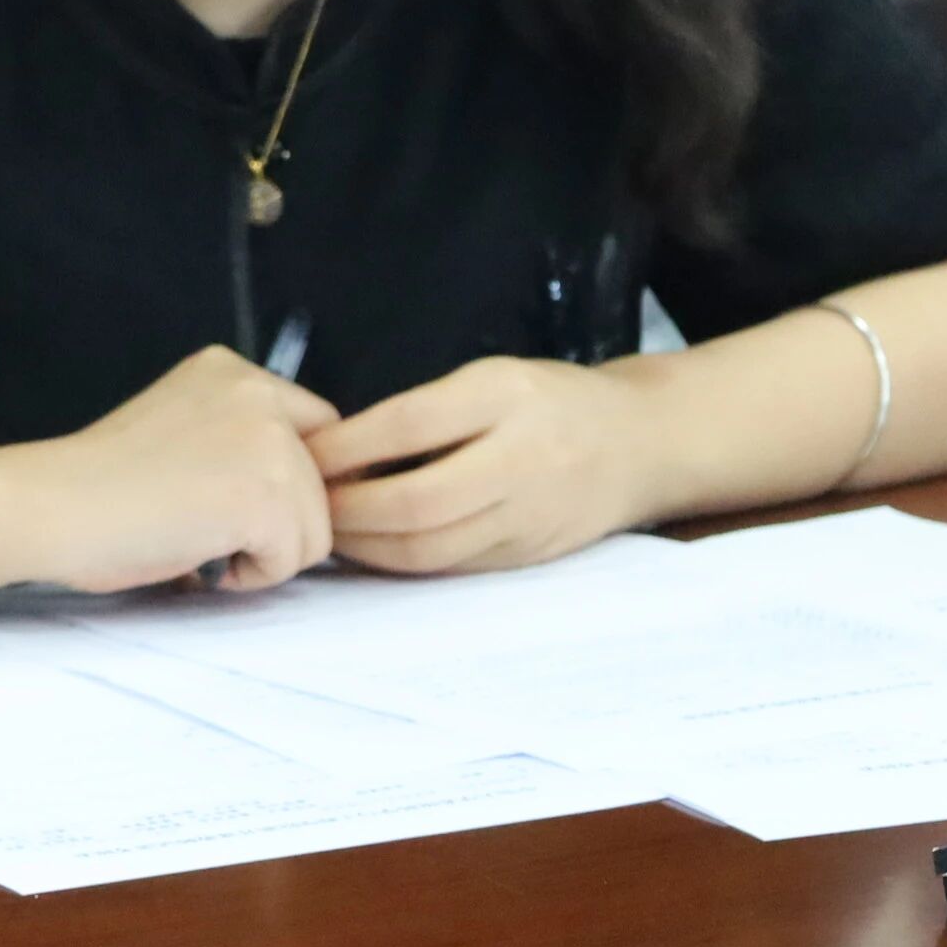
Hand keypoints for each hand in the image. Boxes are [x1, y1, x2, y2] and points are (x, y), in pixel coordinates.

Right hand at [8, 346, 338, 594]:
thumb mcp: (179, 430)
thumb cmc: (96, 487)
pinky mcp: (267, 497)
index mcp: (231, 371)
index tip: (229, 503)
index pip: (314, 430)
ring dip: (261, 551)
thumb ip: (235, 441)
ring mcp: (268, 443)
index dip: (283, 482)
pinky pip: (292, 560)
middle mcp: (258, 394)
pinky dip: (249, 575)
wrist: (52, 505)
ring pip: (314, 528)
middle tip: (200, 527)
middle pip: (319, 484)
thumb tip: (295, 496)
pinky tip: (198, 555)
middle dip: (272, 521)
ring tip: (196, 540)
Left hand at [308, 357, 661, 575]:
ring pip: (431, 547)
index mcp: (506, 396)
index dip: (346, 447)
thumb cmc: (550, 403)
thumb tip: (337, 450)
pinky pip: (453, 567)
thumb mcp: (492, 379)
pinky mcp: (528, 556)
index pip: (409, 424)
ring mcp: (529, 514)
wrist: (641, 443)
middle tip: (308, 505)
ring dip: (367, 546)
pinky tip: (373, 549)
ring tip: (331, 532)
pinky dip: (402, 562)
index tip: (305, 455)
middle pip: (417, 500)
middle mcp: (522, 457)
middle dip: (349, 510)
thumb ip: (426, 411)